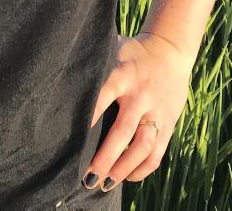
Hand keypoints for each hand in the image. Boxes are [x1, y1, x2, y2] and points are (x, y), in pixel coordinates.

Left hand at [81, 31, 193, 194]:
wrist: (171, 50)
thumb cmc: (132, 53)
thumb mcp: (114, 48)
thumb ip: (95, 62)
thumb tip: (60, 70)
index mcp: (123, 74)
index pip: (103, 97)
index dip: (88, 118)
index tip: (69, 140)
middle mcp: (141, 94)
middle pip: (123, 131)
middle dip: (104, 157)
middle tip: (87, 178)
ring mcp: (157, 110)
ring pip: (143, 146)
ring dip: (123, 168)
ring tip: (105, 184)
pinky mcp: (168, 123)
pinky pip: (157, 153)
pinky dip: (142, 170)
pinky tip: (127, 177)